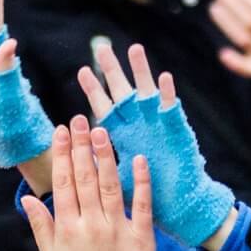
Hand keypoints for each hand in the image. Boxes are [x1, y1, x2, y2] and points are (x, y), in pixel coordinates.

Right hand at [23, 117, 154, 250]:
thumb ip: (42, 228)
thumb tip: (29, 200)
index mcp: (67, 229)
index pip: (62, 183)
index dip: (61, 154)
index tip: (62, 131)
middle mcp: (91, 224)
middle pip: (85, 177)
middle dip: (81, 145)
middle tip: (81, 119)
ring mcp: (117, 229)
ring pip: (111, 184)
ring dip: (106, 155)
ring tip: (102, 131)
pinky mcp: (141, 237)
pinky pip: (142, 203)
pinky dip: (141, 180)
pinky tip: (138, 159)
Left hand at [74, 42, 237, 249]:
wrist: (179, 202)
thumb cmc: (146, 192)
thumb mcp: (116, 178)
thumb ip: (98, 166)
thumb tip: (71, 162)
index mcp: (123, 133)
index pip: (104, 107)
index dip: (95, 90)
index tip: (82, 71)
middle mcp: (139, 123)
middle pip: (123, 91)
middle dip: (113, 71)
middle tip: (102, 47)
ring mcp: (158, 124)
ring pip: (148, 93)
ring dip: (142, 71)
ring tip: (135, 49)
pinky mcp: (176, 131)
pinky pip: (171, 109)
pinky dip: (168, 94)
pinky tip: (165, 77)